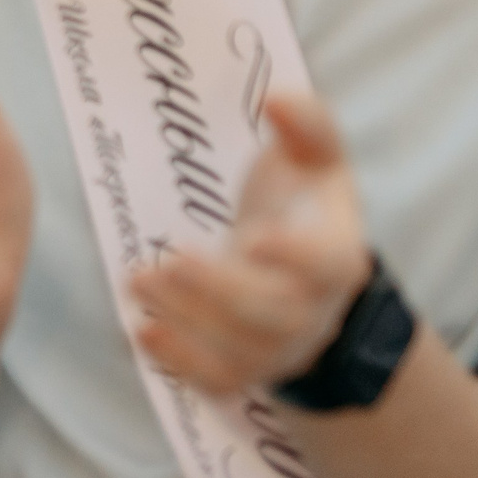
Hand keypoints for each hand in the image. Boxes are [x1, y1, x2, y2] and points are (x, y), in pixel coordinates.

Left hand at [129, 92, 369, 396]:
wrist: (309, 271)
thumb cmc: (303, 201)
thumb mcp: (313, 158)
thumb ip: (305, 125)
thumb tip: (277, 97)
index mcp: (337, 253)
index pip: (331, 265)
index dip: (296, 257)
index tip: (253, 237)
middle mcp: (315, 308)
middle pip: (276, 313)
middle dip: (219, 292)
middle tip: (166, 263)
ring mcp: (284, 345)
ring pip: (245, 351)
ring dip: (188, 322)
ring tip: (139, 283)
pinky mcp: (250, 366)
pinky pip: (221, 380)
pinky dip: (183, 364)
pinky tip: (144, 334)